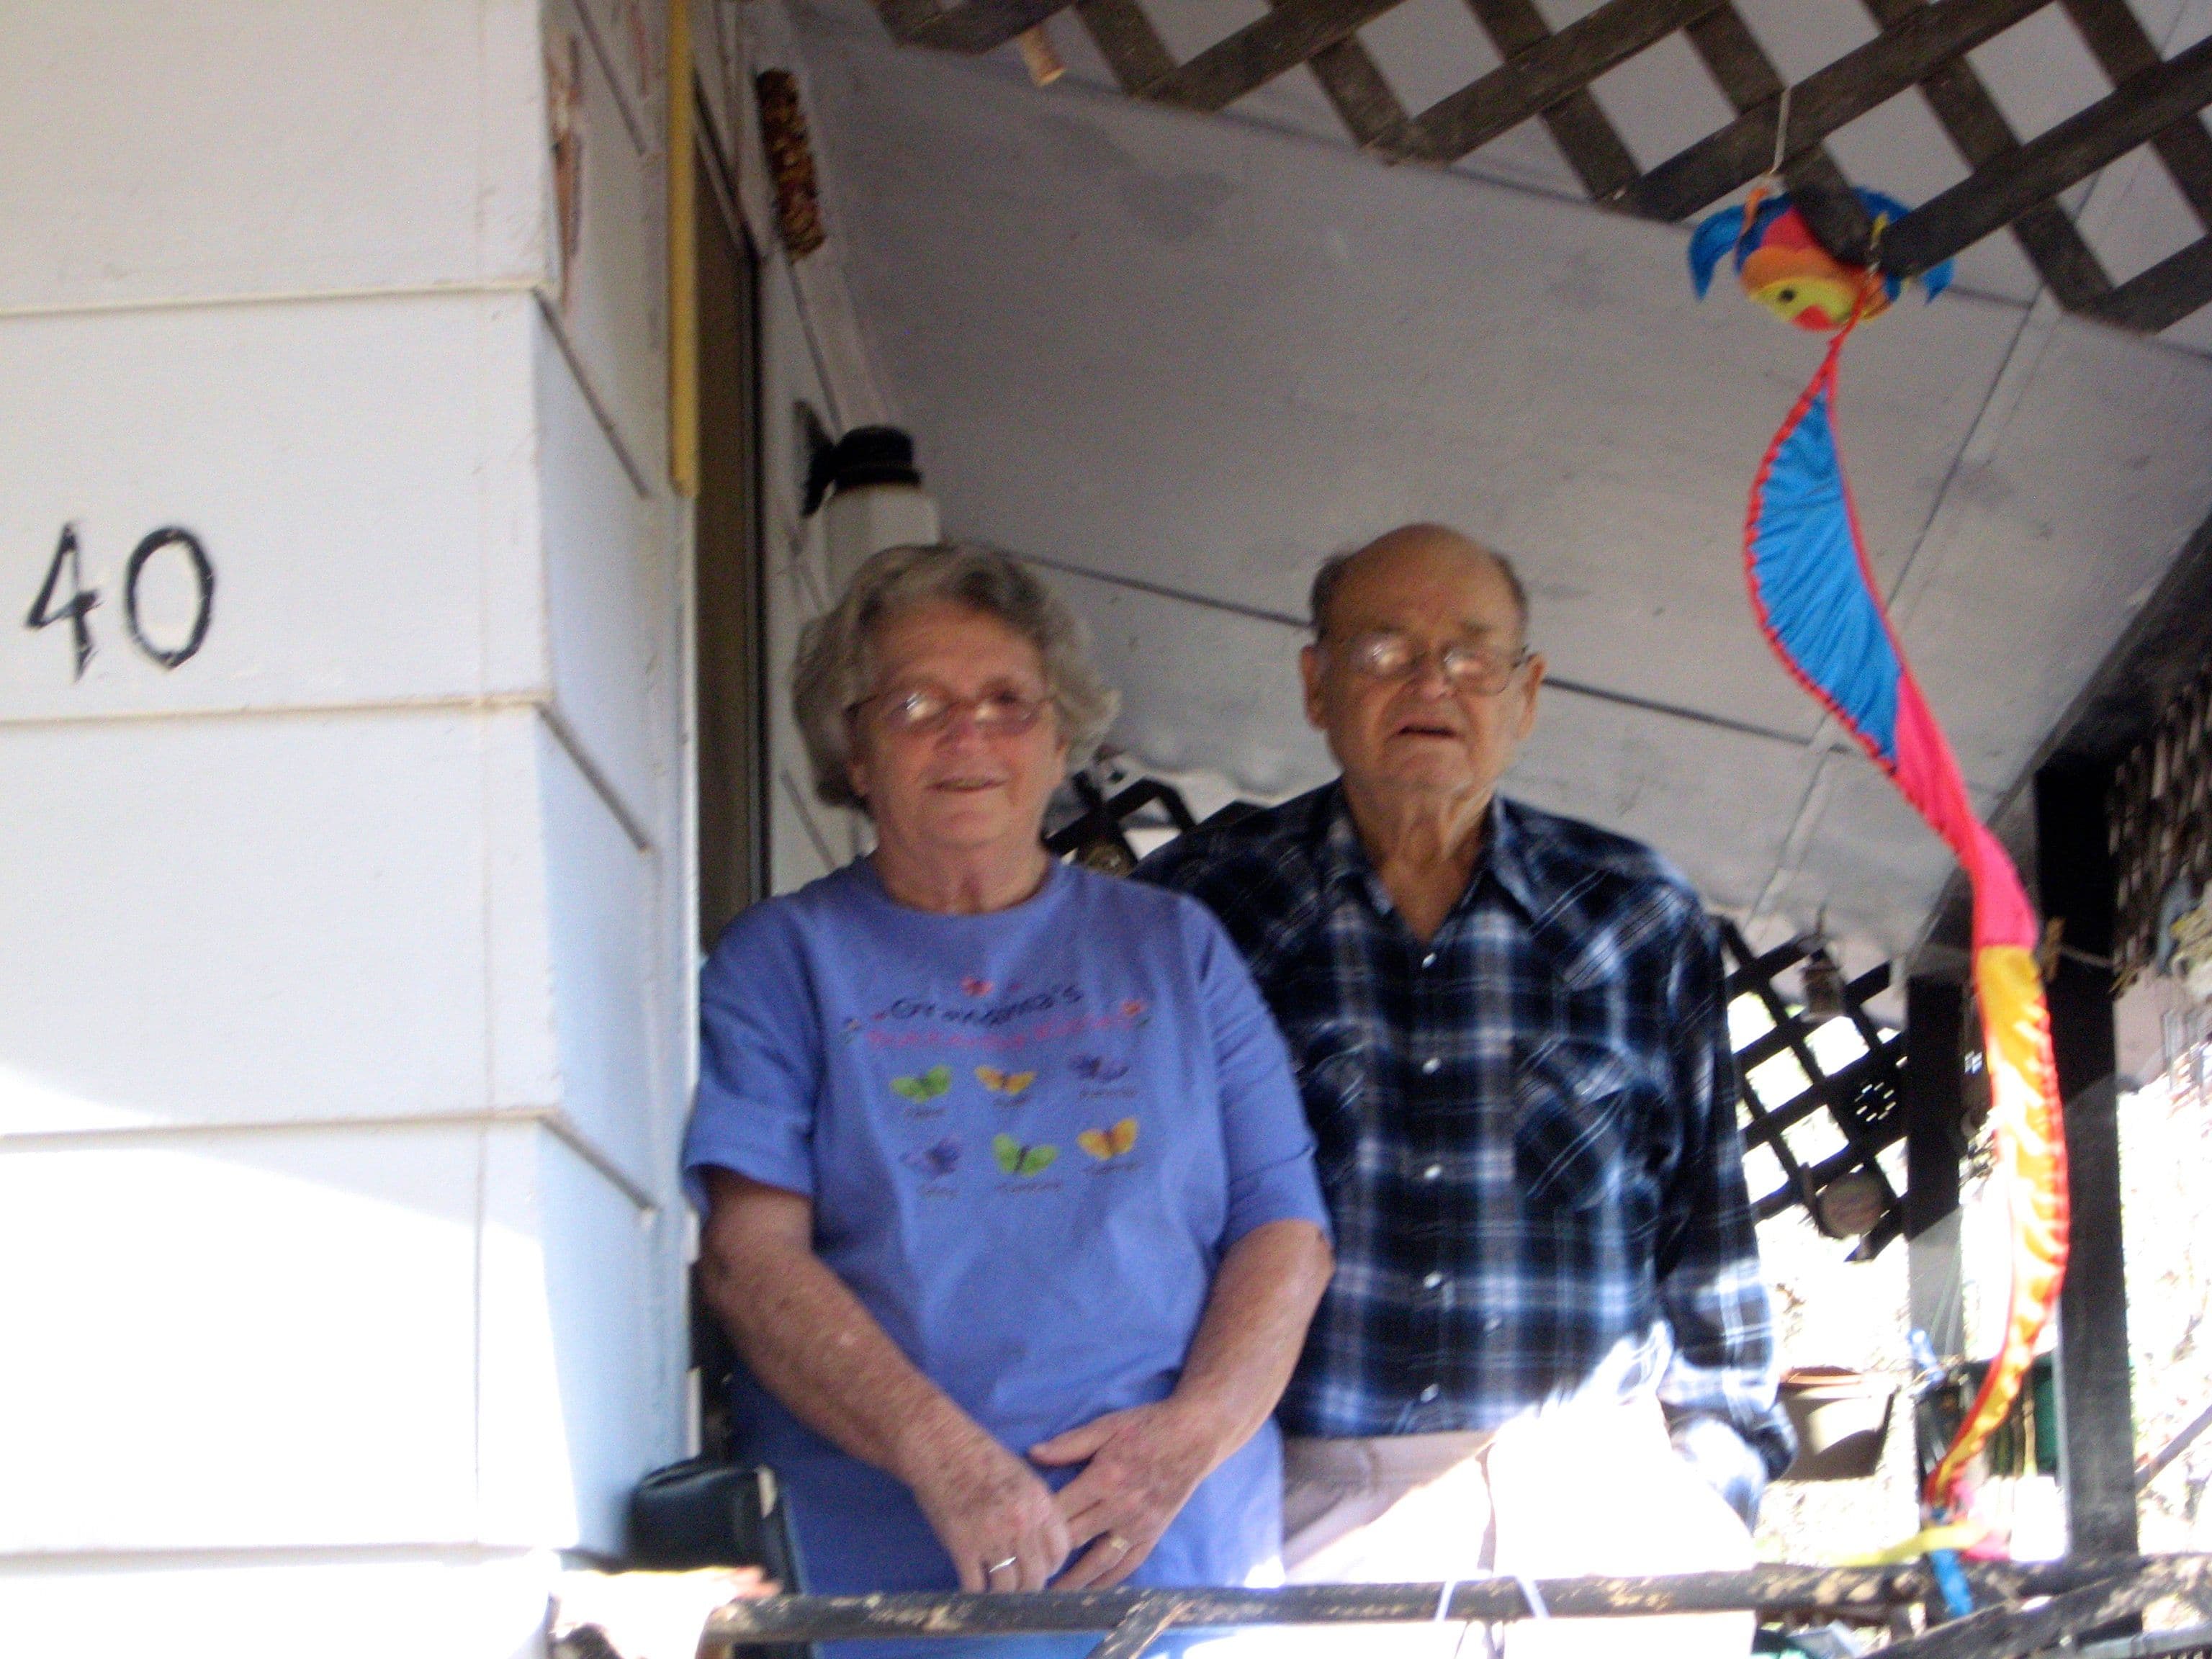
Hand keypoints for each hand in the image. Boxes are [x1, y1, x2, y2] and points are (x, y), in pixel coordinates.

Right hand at [904, 1419, 1071, 1592]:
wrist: (941, 1446)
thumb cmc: (980, 1456)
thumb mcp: (1023, 1476)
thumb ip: (1037, 1508)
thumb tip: (1043, 1543)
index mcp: (1039, 1503)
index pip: (1060, 1551)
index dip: (1052, 1566)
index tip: (1041, 1570)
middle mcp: (1020, 1522)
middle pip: (1036, 1576)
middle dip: (1029, 1586)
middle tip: (1018, 1586)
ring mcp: (991, 1536)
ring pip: (1007, 1587)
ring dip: (1003, 1594)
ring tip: (996, 1590)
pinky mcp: (962, 1546)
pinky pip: (975, 1586)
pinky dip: (975, 1592)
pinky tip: (972, 1586)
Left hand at [1030, 1399, 1226, 1588]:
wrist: (1194, 1435)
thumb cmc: (1146, 1427)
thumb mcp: (1106, 1426)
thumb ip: (1069, 1444)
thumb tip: (1033, 1453)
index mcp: (1104, 1478)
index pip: (1062, 1510)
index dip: (1037, 1527)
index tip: (1017, 1539)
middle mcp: (1120, 1506)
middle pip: (1076, 1538)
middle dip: (1049, 1558)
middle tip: (1025, 1573)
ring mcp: (1138, 1524)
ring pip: (1100, 1561)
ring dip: (1075, 1581)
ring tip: (1052, 1596)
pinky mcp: (1153, 1533)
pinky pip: (1129, 1564)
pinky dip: (1110, 1581)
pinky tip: (1093, 1592)